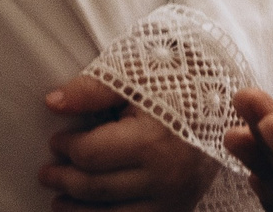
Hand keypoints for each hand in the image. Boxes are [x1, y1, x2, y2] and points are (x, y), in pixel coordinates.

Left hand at [41, 73, 219, 211]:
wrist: (226, 98)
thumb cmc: (177, 81)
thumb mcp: (136, 74)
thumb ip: (93, 90)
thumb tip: (52, 103)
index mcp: (152, 140)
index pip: (91, 155)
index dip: (66, 148)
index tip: (56, 140)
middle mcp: (165, 176)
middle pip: (97, 188)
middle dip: (65, 180)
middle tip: (46, 172)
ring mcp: (175, 197)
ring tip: (58, 201)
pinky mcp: (181, 209)